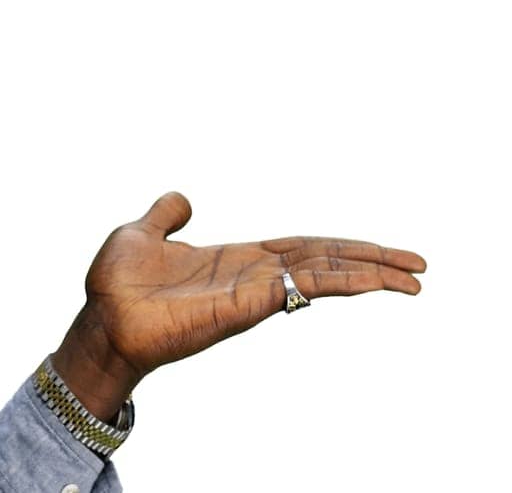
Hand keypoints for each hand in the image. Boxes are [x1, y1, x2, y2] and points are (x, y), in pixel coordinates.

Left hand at [51, 191, 426, 421]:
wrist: (99, 320)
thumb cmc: (117, 285)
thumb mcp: (142, 233)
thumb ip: (166, 215)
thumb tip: (183, 199)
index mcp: (237, 259)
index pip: (304, 248)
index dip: (345, 247)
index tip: (386, 252)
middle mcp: (251, 278)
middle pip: (324, 263)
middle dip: (372, 263)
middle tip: (420, 267)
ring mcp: (248, 296)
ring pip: (317, 279)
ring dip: (363, 277)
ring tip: (408, 280)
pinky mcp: (236, 310)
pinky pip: (284, 293)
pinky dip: (319, 284)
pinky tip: (354, 280)